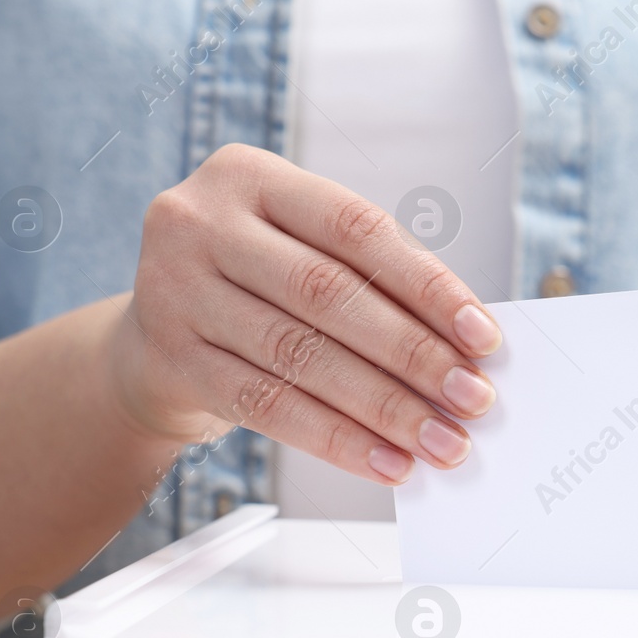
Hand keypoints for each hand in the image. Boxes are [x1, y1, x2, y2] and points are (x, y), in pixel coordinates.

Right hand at [108, 143, 502, 484]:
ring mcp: (173, 292)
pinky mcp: (169, 361)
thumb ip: (372, 279)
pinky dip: (337, 439)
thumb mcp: (301, 254)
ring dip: (385, 408)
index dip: (427, 285)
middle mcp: (200, 224)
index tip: (483, 337)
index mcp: (249, 177)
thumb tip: (467, 346)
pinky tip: (385, 460)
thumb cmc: (258, 289)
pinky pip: (268, 408)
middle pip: (328, 295)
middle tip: (473, 399)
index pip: (356, 229)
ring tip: (442, 441)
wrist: (153, 342)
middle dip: (414, 355)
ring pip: (301, 357)